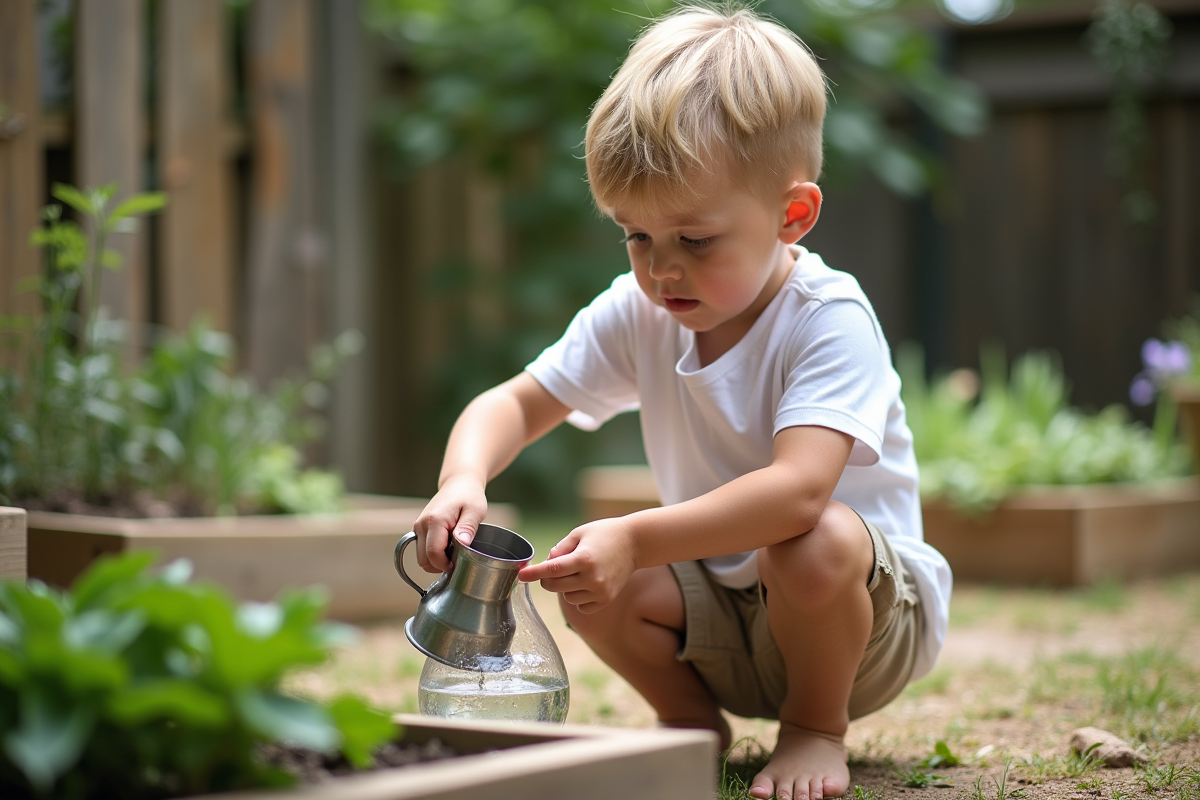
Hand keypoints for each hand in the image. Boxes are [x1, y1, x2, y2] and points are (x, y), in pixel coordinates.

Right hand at [412, 476, 486, 572]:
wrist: (459, 483)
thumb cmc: (469, 495)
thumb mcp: (475, 510)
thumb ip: (468, 527)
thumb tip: (463, 543)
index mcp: (435, 520)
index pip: (433, 554)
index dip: (446, 565)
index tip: (460, 563)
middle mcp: (421, 524)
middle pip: (424, 560)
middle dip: (441, 565)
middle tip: (459, 558)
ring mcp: (418, 527)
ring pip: (421, 558)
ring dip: (437, 560)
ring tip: (454, 551)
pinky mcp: (419, 529)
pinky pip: (422, 550)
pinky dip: (433, 554)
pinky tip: (447, 548)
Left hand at [518, 517, 637, 613]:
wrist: (634, 543)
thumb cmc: (604, 534)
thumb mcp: (579, 533)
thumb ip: (560, 550)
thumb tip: (547, 565)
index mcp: (584, 558)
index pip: (552, 569)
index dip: (534, 573)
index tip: (520, 575)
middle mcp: (592, 577)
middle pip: (555, 586)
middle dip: (547, 578)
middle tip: (553, 568)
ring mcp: (600, 591)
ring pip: (566, 598)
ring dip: (565, 587)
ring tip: (578, 572)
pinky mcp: (606, 599)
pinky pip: (580, 607)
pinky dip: (577, 598)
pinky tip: (585, 584)